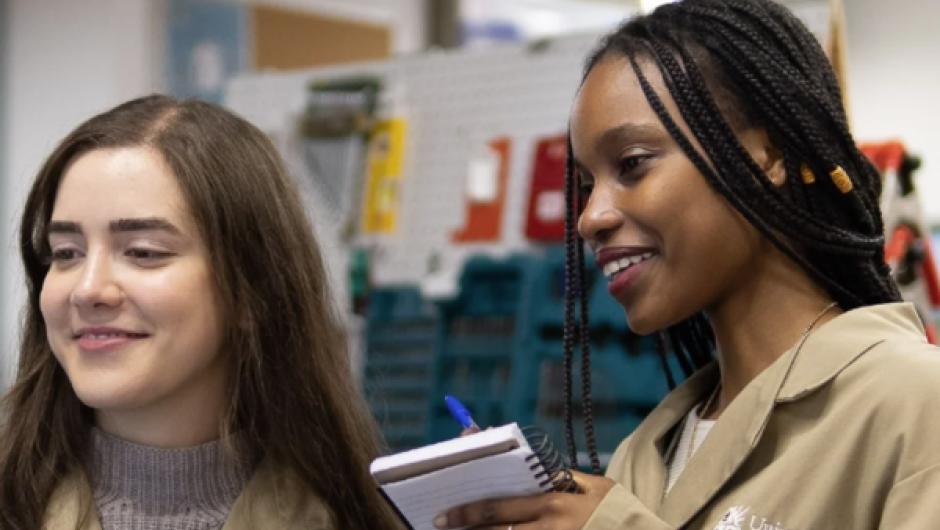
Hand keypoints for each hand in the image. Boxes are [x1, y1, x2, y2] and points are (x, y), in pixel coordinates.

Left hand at [433, 471, 615, 529]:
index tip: (443, 515)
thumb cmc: (617, 510)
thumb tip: (526, 466)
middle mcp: (551, 529)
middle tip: (440, 524)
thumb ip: (559, 478)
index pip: (501, 508)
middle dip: (465, 529)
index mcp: (555, 504)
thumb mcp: (593, 487)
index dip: (469, 513)